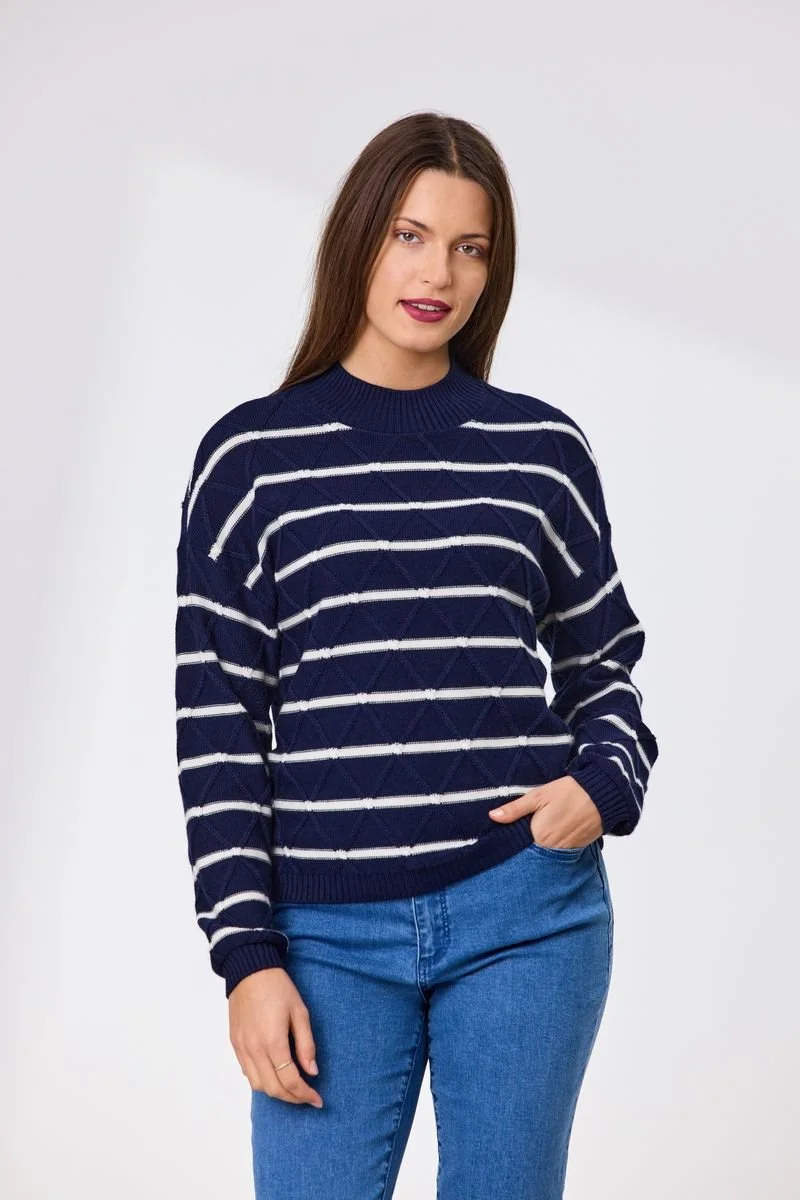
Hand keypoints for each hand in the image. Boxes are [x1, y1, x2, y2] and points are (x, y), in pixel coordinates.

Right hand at [229, 967, 323, 1107]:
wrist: (249, 970)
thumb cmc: (278, 988)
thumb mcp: (300, 1012)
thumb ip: (306, 1045)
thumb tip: (312, 1071)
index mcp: (273, 1042)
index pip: (290, 1081)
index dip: (305, 1094)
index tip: (318, 1100)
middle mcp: (255, 1050)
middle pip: (273, 1089)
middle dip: (293, 1098)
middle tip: (308, 1098)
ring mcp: (242, 1048)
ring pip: (258, 1085)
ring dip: (276, 1092)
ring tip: (292, 1089)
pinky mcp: (235, 1044)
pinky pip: (247, 1072)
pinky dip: (262, 1080)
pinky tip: (274, 1074)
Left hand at [487, 776, 602, 848]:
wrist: (602, 795)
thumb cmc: (569, 791)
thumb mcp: (539, 795)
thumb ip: (515, 809)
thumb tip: (493, 816)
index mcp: (539, 836)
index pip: (518, 847)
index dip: (513, 841)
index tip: (508, 836)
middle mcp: (552, 849)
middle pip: (532, 852)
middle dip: (526, 846)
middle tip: (524, 833)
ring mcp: (566, 850)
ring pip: (546, 854)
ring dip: (540, 847)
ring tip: (540, 832)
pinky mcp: (577, 848)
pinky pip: (560, 852)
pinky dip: (555, 846)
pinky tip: (554, 834)